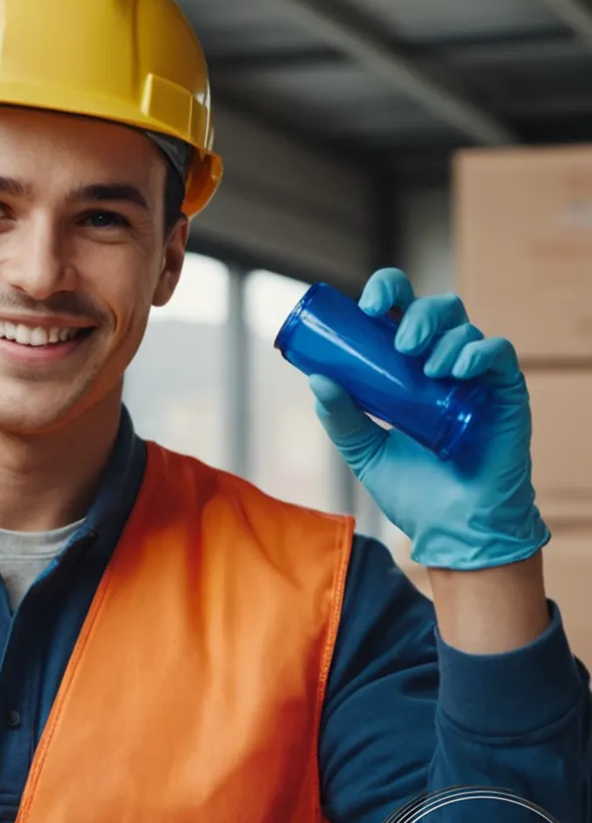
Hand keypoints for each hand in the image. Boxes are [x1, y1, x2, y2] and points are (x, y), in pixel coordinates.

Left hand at [308, 268, 549, 569]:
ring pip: (464, 326)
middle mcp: (443, 364)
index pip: (400, 310)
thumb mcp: (366, 452)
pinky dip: (478, 353)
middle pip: (436, 308)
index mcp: (408, 369)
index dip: (387, 292)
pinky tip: (458, 371)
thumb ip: (341, 419)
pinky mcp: (506, 391)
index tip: (367, 306)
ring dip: (442, 339)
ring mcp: (476, 376)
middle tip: (401, 342)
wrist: (452, 530)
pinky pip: (499, 352)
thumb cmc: (413, 492)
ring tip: (428, 371)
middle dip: (417, 313)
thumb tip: (316, 379)